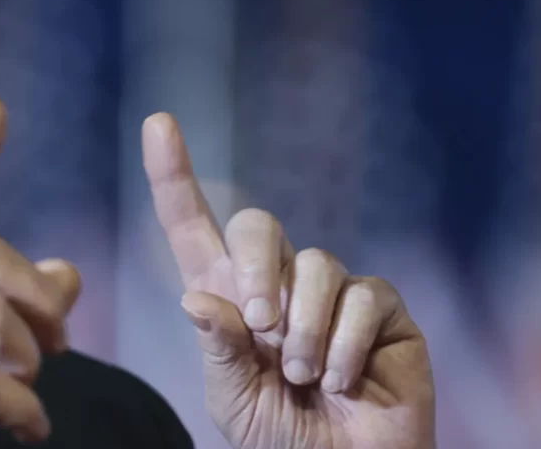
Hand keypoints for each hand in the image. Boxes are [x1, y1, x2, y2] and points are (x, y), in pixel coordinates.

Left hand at [142, 114, 434, 448]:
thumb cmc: (282, 439)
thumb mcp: (233, 400)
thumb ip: (218, 349)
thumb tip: (198, 299)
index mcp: (226, 298)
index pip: (193, 226)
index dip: (174, 176)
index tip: (158, 123)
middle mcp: (279, 283)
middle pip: (258, 225)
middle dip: (256, 268)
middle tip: (261, 327)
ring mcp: (334, 291)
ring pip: (316, 264)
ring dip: (305, 329)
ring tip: (305, 378)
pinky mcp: (383, 310)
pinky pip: (363, 296)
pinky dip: (345, 343)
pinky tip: (343, 381)